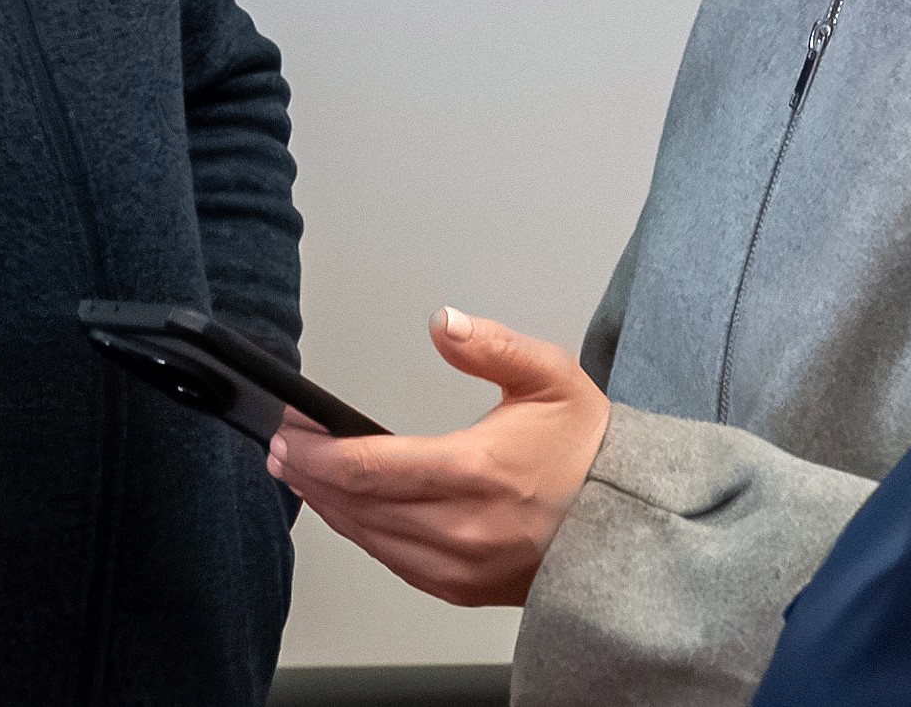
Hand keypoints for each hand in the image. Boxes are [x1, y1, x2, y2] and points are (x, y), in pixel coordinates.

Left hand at [262, 306, 610, 606]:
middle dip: (310, 476)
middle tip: (282, 449)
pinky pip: (395, 565)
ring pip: (371, 540)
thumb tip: (443, 322)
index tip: (288, 433)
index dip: (318, 452)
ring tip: (301, 476)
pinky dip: (363, 536)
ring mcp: (463, 566)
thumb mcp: (550, 377)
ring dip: (329, 508)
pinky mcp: (464, 588)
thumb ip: (491, 345)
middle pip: (359, 506)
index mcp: (478, 473)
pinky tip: (347, 513)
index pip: (372, 467)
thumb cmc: (590, 452)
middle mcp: (464, 528)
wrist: (629, 524)